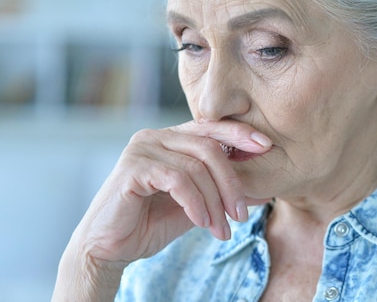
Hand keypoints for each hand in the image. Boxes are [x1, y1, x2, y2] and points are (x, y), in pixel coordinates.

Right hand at [52, 119, 271, 300]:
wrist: (109, 248)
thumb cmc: (148, 224)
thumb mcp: (196, 207)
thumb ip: (221, 195)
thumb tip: (262, 190)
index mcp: (169, 140)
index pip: (210, 128)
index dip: (240, 133)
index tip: (267, 147)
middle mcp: (154, 137)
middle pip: (208, 146)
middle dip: (231, 182)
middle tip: (241, 213)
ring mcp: (141, 149)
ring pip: (196, 166)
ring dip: (215, 201)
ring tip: (221, 229)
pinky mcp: (132, 168)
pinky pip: (178, 180)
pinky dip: (195, 203)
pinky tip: (201, 222)